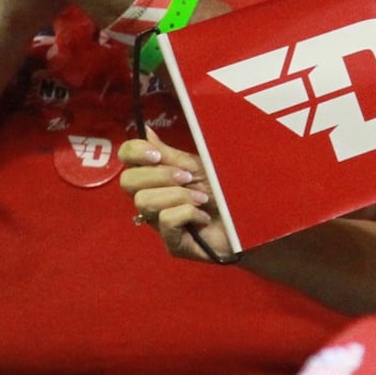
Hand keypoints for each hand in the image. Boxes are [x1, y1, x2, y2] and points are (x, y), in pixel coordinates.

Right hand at [118, 129, 234, 263]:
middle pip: (128, 182)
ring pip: (145, 201)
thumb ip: (169, 153)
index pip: (126, 158)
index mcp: (156, 177)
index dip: (135, 152)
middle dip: (160, 176)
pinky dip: (189, 213)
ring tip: (201, 198)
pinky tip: (203, 216)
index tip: (157, 155)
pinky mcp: (172, 244)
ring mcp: (159, 224)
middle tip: (187, 178)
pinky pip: (166, 221)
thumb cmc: (225, 192)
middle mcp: (152, 199)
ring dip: (178, 195)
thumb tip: (145, 130)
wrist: (248, 218)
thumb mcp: (197, 166)